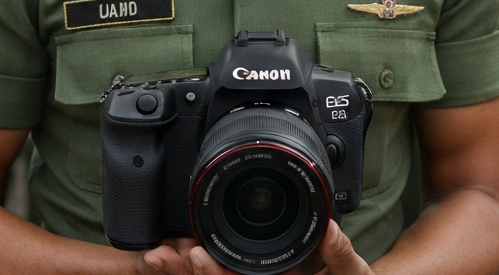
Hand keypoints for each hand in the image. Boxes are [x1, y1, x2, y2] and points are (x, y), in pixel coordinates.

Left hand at [143, 221, 371, 274]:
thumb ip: (341, 255)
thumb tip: (328, 227)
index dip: (216, 274)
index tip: (194, 256)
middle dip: (187, 273)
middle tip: (162, 255)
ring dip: (184, 270)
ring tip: (157, 254)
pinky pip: (228, 271)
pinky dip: (203, 265)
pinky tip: (180, 249)